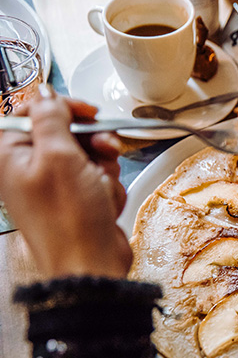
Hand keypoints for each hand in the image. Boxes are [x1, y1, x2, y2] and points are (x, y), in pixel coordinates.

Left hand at [0, 87, 131, 277]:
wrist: (90, 264)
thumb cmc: (68, 219)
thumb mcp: (59, 155)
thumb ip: (50, 117)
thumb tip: (46, 93)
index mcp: (9, 155)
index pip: (30, 111)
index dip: (60, 107)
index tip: (85, 111)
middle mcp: (28, 169)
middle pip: (64, 132)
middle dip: (91, 142)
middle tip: (103, 149)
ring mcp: (53, 186)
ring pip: (87, 155)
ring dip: (104, 167)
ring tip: (103, 185)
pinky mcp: (76, 200)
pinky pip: (97, 178)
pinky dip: (107, 187)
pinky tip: (105, 201)